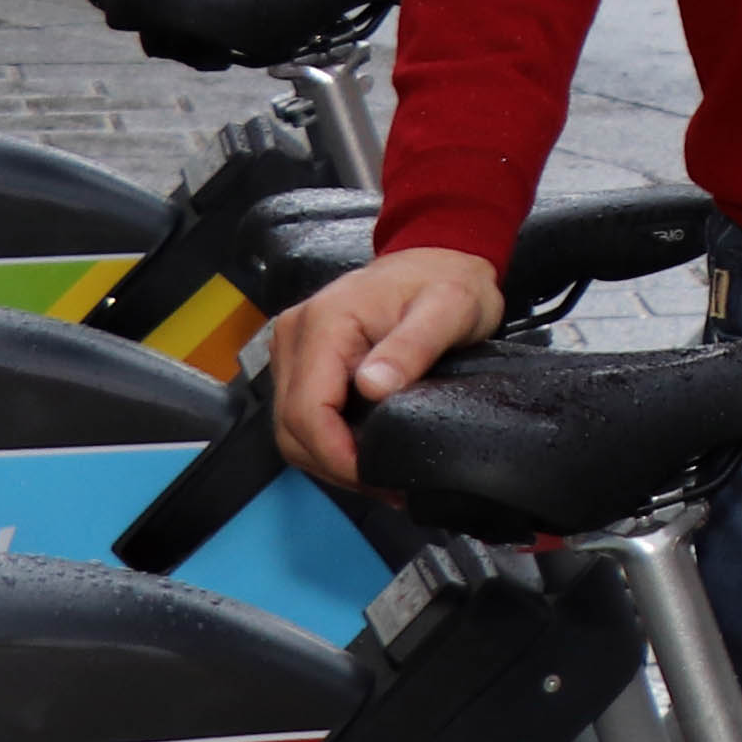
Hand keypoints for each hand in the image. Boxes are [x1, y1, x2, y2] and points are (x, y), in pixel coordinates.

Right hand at [271, 246, 509, 485]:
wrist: (440, 255)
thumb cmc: (448, 280)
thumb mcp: (449, 309)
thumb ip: (411, 347)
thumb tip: (372, 387)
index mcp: (325, 323)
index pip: (307, 409)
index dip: (336, 453)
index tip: (375, 477)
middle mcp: (296, 336)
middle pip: (292, 426)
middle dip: (335, 464)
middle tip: (387, 485)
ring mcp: (296, 349)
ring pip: (293, 427)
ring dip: (330, 458)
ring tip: (380, 475)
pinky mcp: (306, 360)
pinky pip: (305, 414)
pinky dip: (330, 440)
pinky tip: (366, 453)